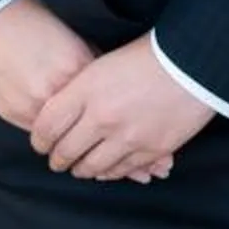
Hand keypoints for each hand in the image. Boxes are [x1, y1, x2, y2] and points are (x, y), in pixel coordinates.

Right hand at [0, 0, 95, 133]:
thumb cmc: (23, 19)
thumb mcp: (67, 32)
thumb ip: (86, 58)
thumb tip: (101, 79)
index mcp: (75, 66)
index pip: (103, 95)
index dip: (103, 96)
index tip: (102, 97)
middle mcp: (56, 90)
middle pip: (84, 117)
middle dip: (85, 114)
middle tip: (84, 108)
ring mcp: (33, 106)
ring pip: (61, 131)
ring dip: (63, 124)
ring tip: (58, 107)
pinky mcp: (13, 114)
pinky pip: (37, 129)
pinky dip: (42, 121)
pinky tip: (39, 104)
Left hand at [29, 33, 213, 183]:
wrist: (191, 64)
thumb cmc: (145, 56)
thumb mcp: (101, 64)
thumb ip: (78, 89)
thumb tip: (60, 112)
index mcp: (85, 90)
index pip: (48, 125)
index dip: (39, 139)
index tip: (38, 144)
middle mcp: (102, 117)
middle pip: (66, 150)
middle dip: (57, 159)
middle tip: (55, 161)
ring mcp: (127, 137)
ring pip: (92, 166)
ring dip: (81, 169)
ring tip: (77, 168)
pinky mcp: (151, 150)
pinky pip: (122, 170)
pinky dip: (109, 172)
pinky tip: (104, 170)